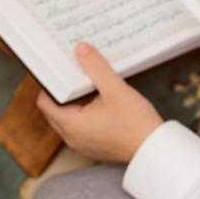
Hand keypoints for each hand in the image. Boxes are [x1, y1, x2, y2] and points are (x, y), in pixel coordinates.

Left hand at [36, 42, 163, 162]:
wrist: (154, 148)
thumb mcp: (116, 90)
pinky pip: (80, 126)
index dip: (49, 85)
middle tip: (77, 77)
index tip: (60, 72)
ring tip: (93, 89)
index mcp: (72, 125)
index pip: (45, 102)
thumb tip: (81, 50)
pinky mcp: (94, 146)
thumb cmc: (137, 124)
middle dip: (64, 93)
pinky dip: (85, 114)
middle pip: (54, 110)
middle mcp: (72, 138)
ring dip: (76, 103)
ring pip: (68, 118)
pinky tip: (102, 103)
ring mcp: (82, 144)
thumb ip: (97, 68)